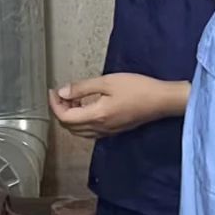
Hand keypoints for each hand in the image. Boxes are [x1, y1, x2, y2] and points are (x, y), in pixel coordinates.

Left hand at [49, 74, 187, 138]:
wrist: (161, 101)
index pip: (65, 116)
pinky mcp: (114, 131)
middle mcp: (99, 128)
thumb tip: (62, 92)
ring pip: (78, 131)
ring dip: (70, 117)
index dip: (55, 104)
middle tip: (61, 93)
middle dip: (60, 110)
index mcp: (96, 116)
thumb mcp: (108, 82)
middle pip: (69, 126)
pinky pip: (89, 131)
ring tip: (73, 99)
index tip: (53, 91)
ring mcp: (107, 132)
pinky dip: (81, 121)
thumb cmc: (138, 88)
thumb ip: (83, 88)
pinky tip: (87, 107)